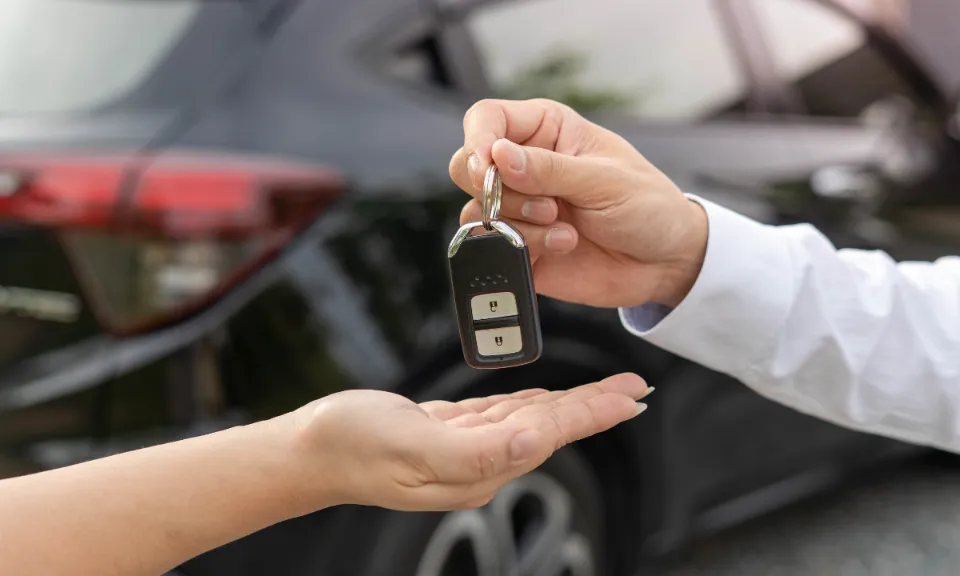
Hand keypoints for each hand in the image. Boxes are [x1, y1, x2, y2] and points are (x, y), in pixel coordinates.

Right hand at [286, 374, 650, 510]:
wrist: (310, 451)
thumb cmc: (352, 448)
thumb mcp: (412, 445)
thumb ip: (475, 450)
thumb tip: (533, 444)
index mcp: (477, 468)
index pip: (549, 435)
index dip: (593, 413)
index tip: (631, 398)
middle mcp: (479, 463)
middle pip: (550, 428)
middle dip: (595, 407)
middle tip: (635, 389)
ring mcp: (464, 449)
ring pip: (531, 419)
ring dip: (570, 403)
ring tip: (606, 392)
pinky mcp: (448, 432)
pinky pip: (502, 413)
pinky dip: (530, 401)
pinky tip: (547, 398)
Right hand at [449, 98, 708, 308]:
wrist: (665, 262)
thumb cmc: (647, 206)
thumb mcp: (605, 180)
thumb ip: (549, 169)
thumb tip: (497, 155)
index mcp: (546, 130)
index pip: (487, 118)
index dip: (478, 140)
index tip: (489, 165)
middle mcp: (524, 166)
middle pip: (466, 166)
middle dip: (495, 189)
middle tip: (543, 203)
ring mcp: (520, 208)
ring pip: (476, 210)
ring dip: (519, 222)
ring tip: (565, 228)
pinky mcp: (519, 246)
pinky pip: (494, 246)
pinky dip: (525, 248)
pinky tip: (564, 244)